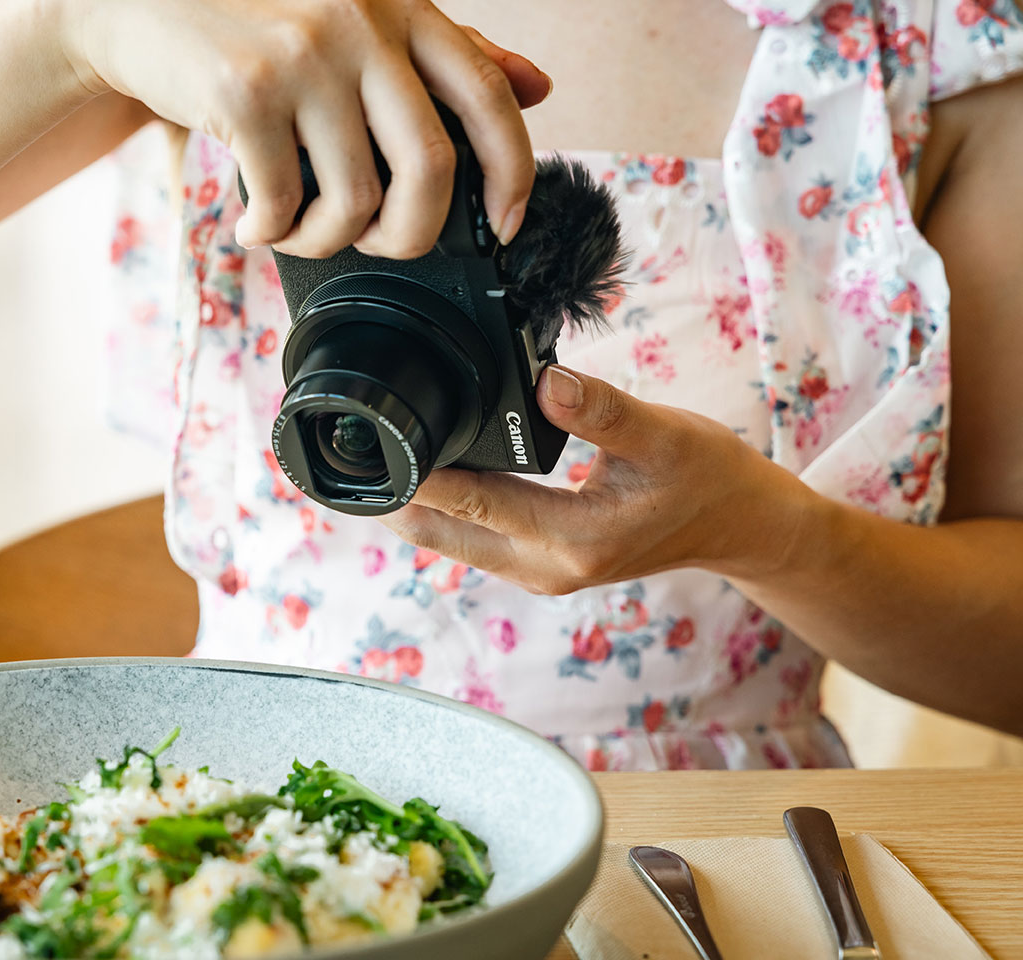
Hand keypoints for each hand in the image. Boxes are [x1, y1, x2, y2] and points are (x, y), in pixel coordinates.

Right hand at [61, 0, 549, 256]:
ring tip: (295, 228)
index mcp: (402, 8)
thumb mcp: (360, 20)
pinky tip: (253, 219)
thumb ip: (440, 55)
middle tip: (375, 245)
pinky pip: (284, 202)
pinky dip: (270, 232)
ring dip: (324, 240)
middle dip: (409, 235)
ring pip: (353, 199)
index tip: (503, 224)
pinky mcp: (246, 90)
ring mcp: (304, 56)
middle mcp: (362, 23)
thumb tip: (538, 86)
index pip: (488, 95)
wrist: (142, 3)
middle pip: (430, 168)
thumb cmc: (258, 24)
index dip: (511, 172)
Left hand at [379, 366, 817, 594]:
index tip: (368, 445)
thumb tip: (545, 380)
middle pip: (443, 534)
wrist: (741, 527)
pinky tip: (422, 474)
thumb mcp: (663, 435)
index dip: (415, 474)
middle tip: (340, 455)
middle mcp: (546, 568)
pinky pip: (473, 538)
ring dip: (411, 505)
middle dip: (391, 498)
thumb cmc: (708, 478)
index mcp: (572, 541)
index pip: (473, 504)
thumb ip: (602, 411)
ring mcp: (541, 572)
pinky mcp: (542, 562)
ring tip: (368, 459)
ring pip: (452, 541)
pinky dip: (443, 509)